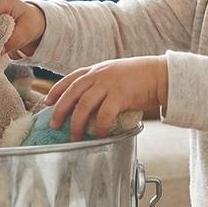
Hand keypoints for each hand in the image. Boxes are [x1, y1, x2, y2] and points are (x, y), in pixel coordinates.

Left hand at [45, 56, 168, 140]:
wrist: (160, 75)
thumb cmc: (139, 77)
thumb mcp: (115, 74)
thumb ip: (101, 84)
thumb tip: (89, 103)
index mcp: (96, 70)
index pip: (71, 78)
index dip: (57, 90)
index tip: (47, 102)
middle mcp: (99, 75)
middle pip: (72, 92)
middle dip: (60, 109)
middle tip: (54, 125)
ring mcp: (109, 84)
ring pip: (84, 105)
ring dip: (76, 122)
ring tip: (73, 136)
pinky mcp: (120, 95)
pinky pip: (104, 114)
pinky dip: (98, 126)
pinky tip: (97, 135)